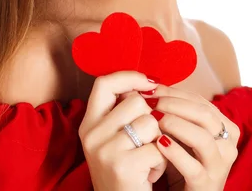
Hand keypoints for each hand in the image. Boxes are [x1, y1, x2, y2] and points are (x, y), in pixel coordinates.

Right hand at [78, 71, 166, 190]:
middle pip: (136, 101)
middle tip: (147, 142)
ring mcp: (105, 150)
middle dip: (152, 119)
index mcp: (88, 124)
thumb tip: (151, 83)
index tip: (150, 83)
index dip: (130, 77)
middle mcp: (92, 135)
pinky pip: (159, 148)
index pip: (104, 83)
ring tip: (149, 158)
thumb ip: (123, 112)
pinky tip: (150, 174)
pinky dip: (162, 162)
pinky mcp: (123, 166)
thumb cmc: (125, 171)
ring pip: (151, 122)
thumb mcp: (114, 139)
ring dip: (159, 141)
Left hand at [141, 85, 240, 190]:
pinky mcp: (207, 184)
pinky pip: (192, 166)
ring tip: (155, 120)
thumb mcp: (183, 136)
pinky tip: (160, 144)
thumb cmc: (183, 163)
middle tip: (151, 102)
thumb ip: (175, 113)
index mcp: (226, 128)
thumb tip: (150, 88)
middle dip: (175, 104)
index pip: (201, 102)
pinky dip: (175, 152)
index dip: (176, 93)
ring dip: (176, 124)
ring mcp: (220, 165)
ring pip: (202, 137)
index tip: (152, 90)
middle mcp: (228, 144)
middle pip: (204, 115)